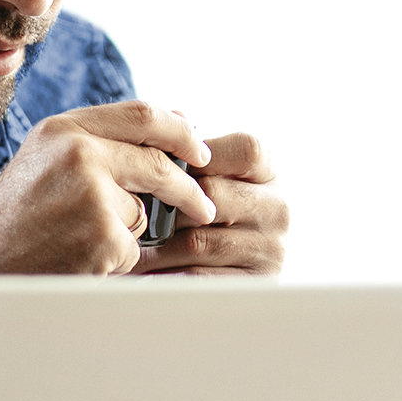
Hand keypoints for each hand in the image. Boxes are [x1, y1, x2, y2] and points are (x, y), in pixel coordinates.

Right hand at [0, 101, 215, 274]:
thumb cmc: (8, 222)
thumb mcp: (44, 162)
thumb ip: (96, 144)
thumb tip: (172, 129)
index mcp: (63, 129)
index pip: (142, 114)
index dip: (180, 131)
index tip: (200, 149)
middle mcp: (78, 152)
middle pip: (159, 163)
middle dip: (189, 189)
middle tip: (204, 207)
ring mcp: (92, 194)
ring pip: (143, 212)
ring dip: (126, 233)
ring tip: (74, 242)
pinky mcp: (102, 236)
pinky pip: (132, 248)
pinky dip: (114, 261)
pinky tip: (73, 262)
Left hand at [134, 132, 286, 275]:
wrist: (236, 261)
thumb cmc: (211, 207)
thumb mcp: (212, 173)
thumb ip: (192, 148)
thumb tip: (176, 117)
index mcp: (270, 172)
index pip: (245, 151)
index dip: (200, 156)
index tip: (161, 165)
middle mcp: (278, 208)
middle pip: (215, 196)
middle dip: (167, 203)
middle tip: (128, 204)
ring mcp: (271, 248)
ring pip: (200, 241)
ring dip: (156, 243)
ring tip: (123, 239)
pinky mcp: (254, 283)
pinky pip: (199, 277)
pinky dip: (164, 274)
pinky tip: (142, 269)